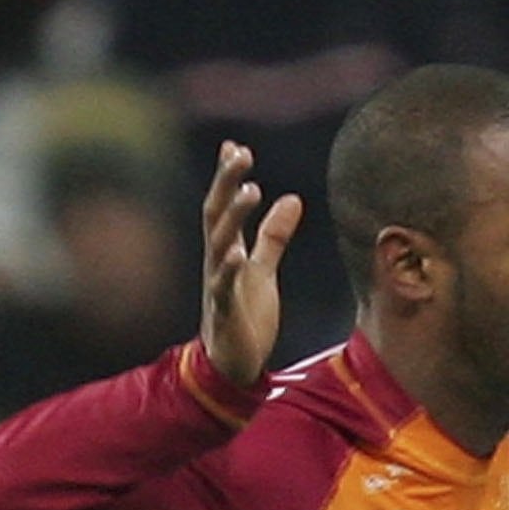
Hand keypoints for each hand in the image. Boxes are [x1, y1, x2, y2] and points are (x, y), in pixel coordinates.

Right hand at [200, 140, 303, 389]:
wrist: (232, 364)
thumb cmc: (245, 315)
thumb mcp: (264, 270)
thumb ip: (274, 236)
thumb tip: (292, 199)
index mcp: (226, 250)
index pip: (224, 205)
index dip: (228, 176)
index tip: (236, 146)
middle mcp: (217, 262)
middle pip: (216, 214)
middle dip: (227, 182)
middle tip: (242, 153)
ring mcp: (218, 284)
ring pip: (219, 243)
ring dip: (233, 216)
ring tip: (249, 190)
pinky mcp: (224, 310)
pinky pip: (223, 286)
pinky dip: (228, 269)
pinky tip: (236, 253)